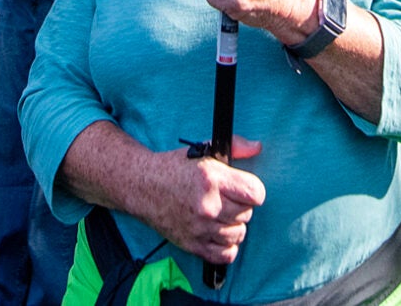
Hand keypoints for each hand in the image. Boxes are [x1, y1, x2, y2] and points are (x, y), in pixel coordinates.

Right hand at [128, 139, 265, 262]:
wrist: (142, 187)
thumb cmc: (174, 168)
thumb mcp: (204, 151)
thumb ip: (235, 146)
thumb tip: (257, 148)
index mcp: (212, 179)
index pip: (256, 193)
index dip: (252, 190)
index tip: (243, 189)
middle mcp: (208, 206)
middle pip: (248, 214)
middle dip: (240, 206)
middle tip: (226, 200)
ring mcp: (200, 228)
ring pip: (239, 234)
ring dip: (233, 225)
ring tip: (220, 215)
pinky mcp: (193, 245)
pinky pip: (226, 254)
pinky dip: (226, 246)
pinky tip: (218, 232)